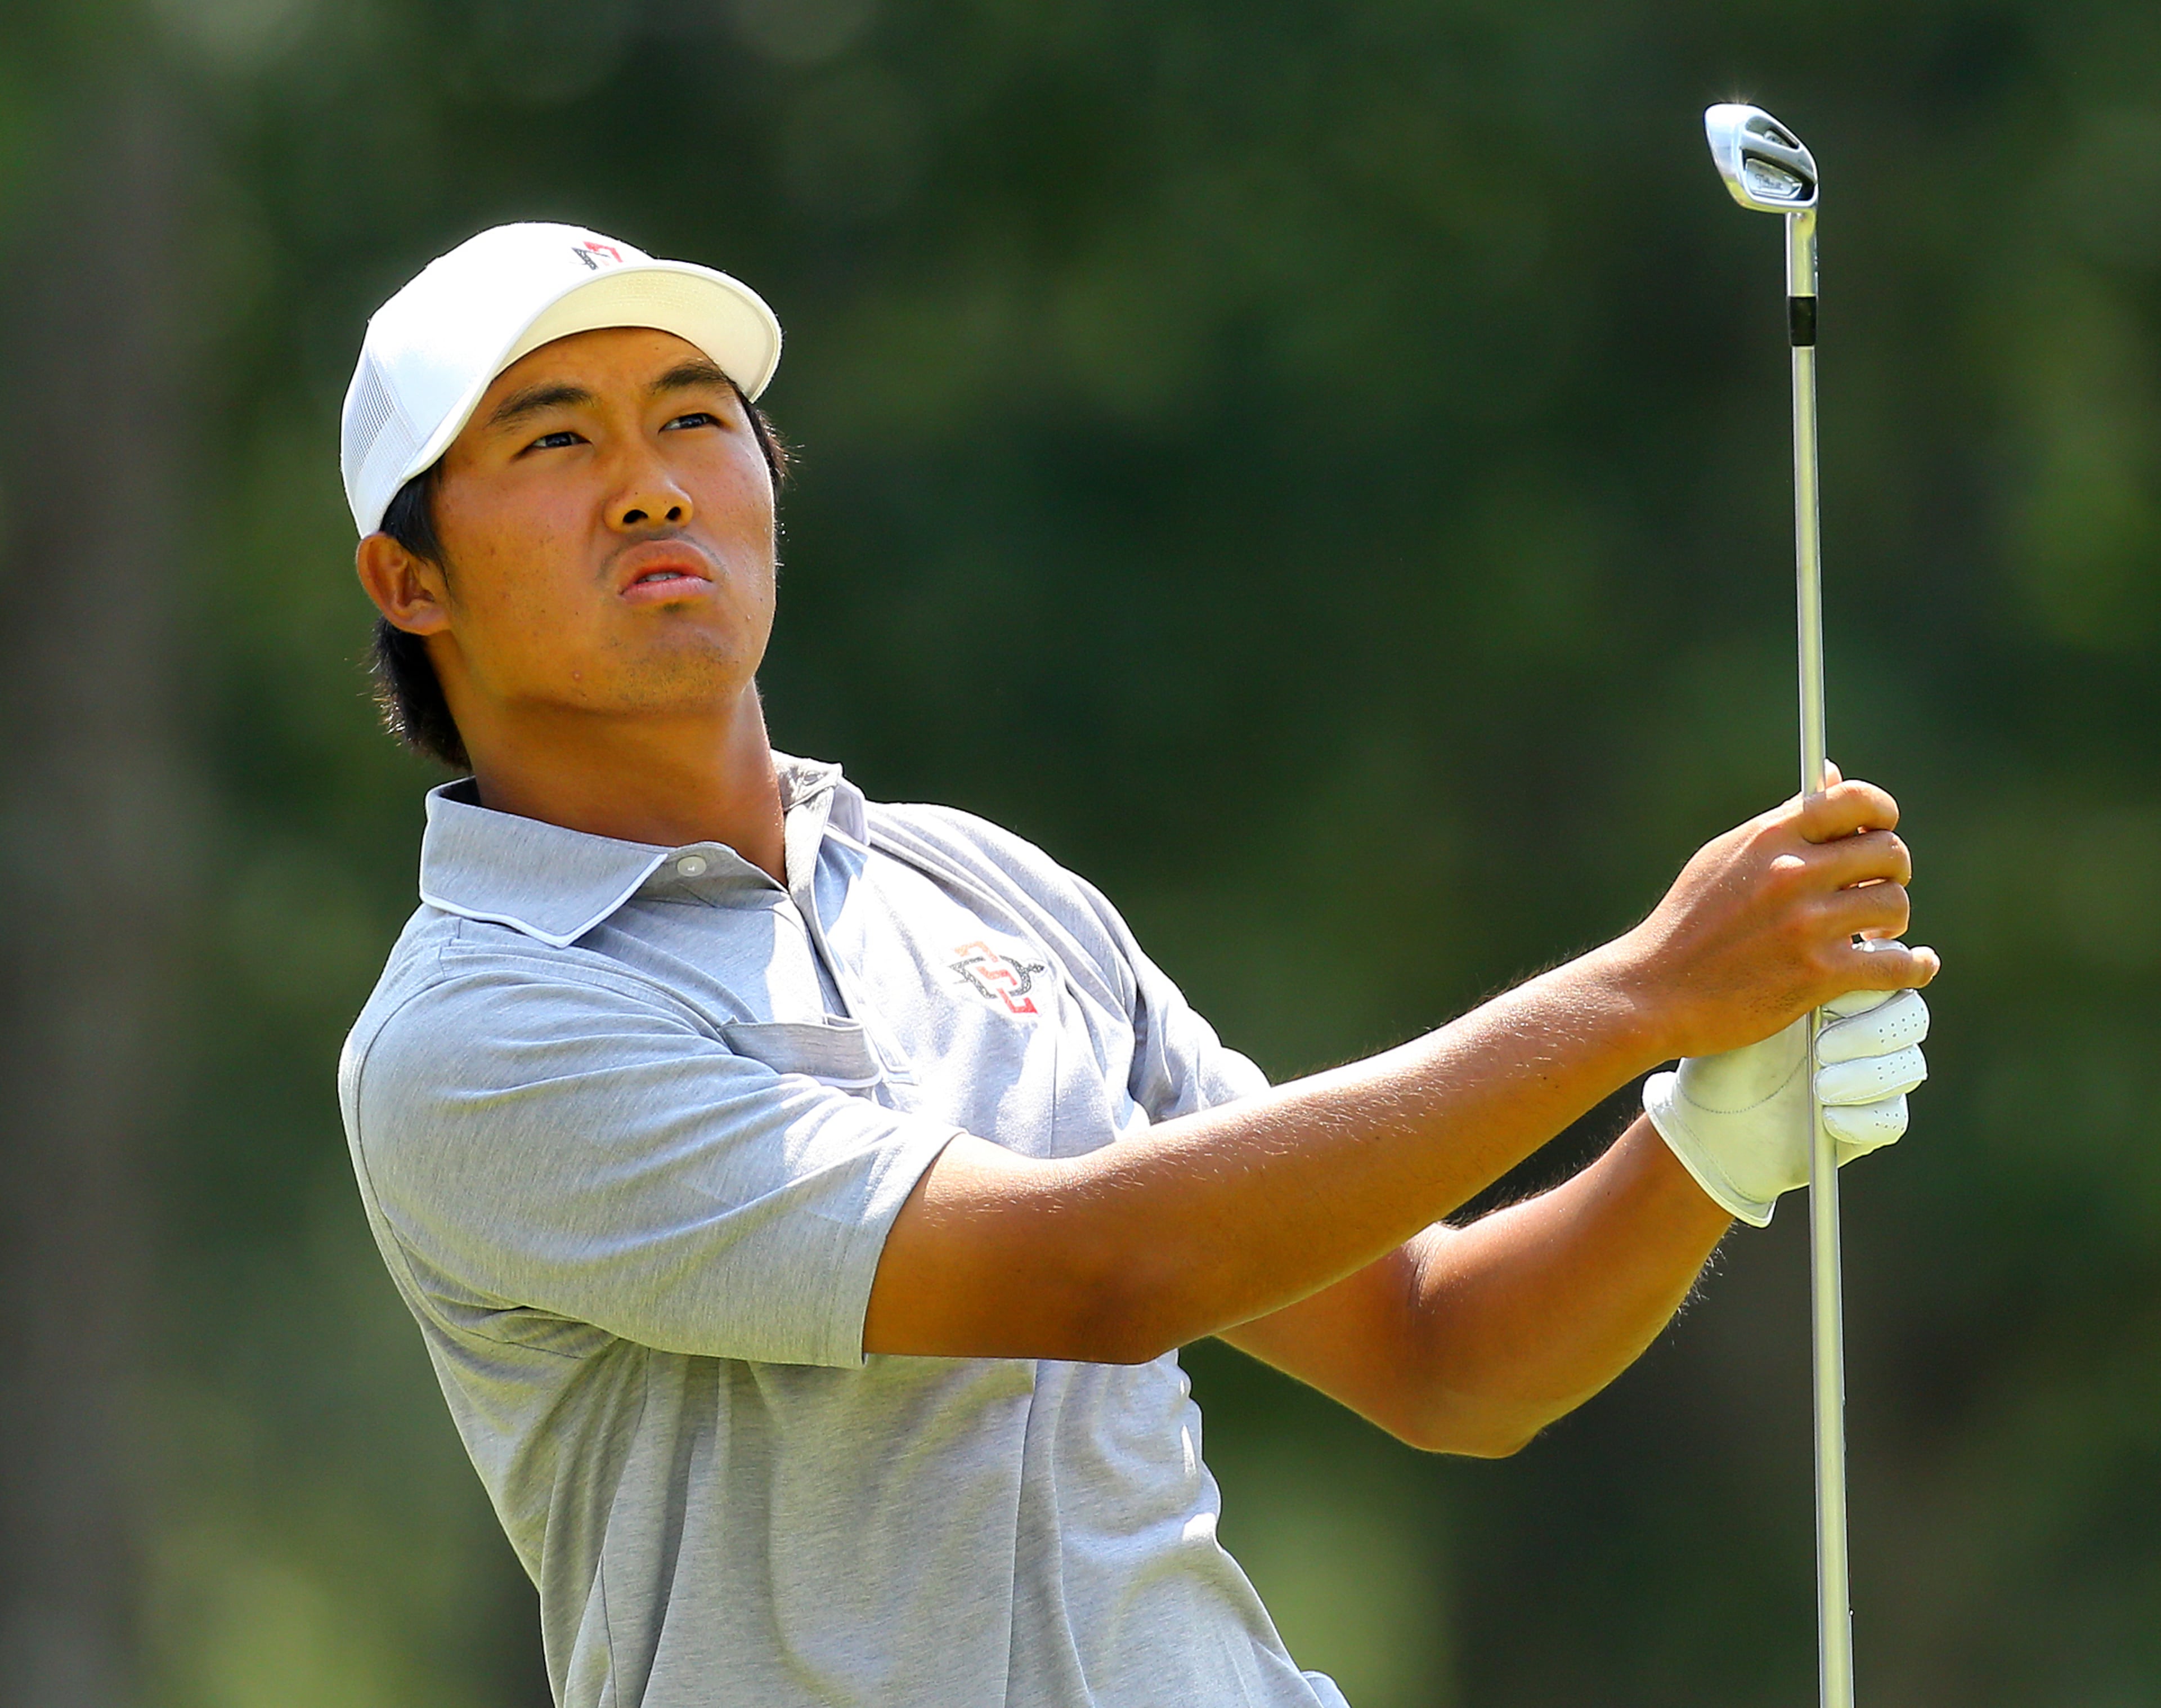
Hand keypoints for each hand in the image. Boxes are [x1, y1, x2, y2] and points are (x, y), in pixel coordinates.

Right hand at [1602, 771, 1939, 1061]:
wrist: (1653, 991)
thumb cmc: (1686, 925)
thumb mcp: (1723, 858)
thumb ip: (1781, 822)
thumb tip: (1831, 777)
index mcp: (1769, 838)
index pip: (1855, 800)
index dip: (1881, 813)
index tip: (1881, 830)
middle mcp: (1791, 874)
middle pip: (1888, 852)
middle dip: (1892, 872)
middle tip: (1875, 890)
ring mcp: (1806, 925)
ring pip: (1894, 905)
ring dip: (1894, 921)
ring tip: (1876, 932)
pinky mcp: (1816, 975)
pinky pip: (1895, 965)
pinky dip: (1913, 966)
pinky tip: (1913, 964)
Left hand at [1642, 953, 1929, 1225]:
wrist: (1702, 1117)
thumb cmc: (1719, 1049)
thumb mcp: (1746, 1001)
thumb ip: (1790, 966)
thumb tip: (1832, 942)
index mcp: (1841, 989)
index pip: (1892, 965)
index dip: (1879, 972)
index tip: (1835, 988)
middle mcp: (1864, 1030)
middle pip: (1910, 1015)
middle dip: (1870, 1030)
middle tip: (1821, 1046)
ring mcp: (1872, 1078)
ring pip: (1909, 1067)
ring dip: (1868, 1075)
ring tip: (1820, 1084)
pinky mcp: (1870, 1123)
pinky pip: (1893, 1118)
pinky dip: (1863, 1117)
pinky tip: (1827, 1116)